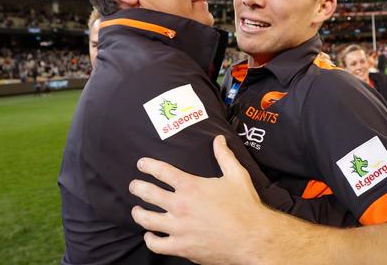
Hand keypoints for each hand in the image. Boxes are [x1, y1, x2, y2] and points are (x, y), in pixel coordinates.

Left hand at [129, 135, 270, 263]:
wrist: (252, 238)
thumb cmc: (245, 206)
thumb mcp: (237, 175)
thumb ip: (224, 156)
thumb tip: (219, 139)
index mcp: (191, 186)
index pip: (161, 171)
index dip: (148, 165)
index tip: (141, 164)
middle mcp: (180, 206)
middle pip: (148, 193)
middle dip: (137, 187)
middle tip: (134, 185)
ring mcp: (179, 228)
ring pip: (147, 219)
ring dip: (138, 213)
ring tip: (136, 211)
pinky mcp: (182, 247)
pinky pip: (157, 244)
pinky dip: (150, 239)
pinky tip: (150, 236)